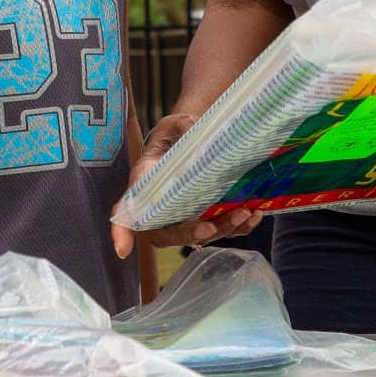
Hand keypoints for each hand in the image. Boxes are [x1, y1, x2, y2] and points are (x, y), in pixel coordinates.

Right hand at [110, 112, 264, 257]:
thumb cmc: (173, 136)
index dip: (121, 233)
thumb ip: (181, 128)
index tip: (123, 250)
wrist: (189, 143)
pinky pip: (221, 231)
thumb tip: (192, 129)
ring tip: (244, 212)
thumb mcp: (174, 126)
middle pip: (167, 234)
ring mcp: (183, 220)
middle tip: (210, 227)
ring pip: (198, 236)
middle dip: (189, 234)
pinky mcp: (206, 220)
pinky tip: (254, 214)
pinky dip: (239, 228)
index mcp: (143, 187)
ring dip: (222, 229)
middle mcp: (159, 210)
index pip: (126, 213)